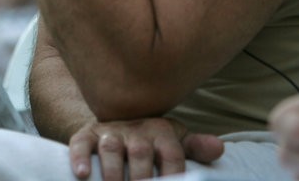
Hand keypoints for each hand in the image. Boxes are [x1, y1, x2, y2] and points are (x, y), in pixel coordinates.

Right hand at [69, 117, 223, 180]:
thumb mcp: (175, 141)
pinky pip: (80, 143)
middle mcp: (136, 129)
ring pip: (111, 148)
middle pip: (141, 152)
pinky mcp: (86, 134)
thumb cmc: (152, 142)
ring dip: (113, 171)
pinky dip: (79, 158)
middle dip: (143, 177)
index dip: (174, 175)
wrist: (117, 123)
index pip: (172, 153)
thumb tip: (219, 148)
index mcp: (162, 131)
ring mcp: (109, 131)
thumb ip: (195, 148)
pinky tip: (82, 175)